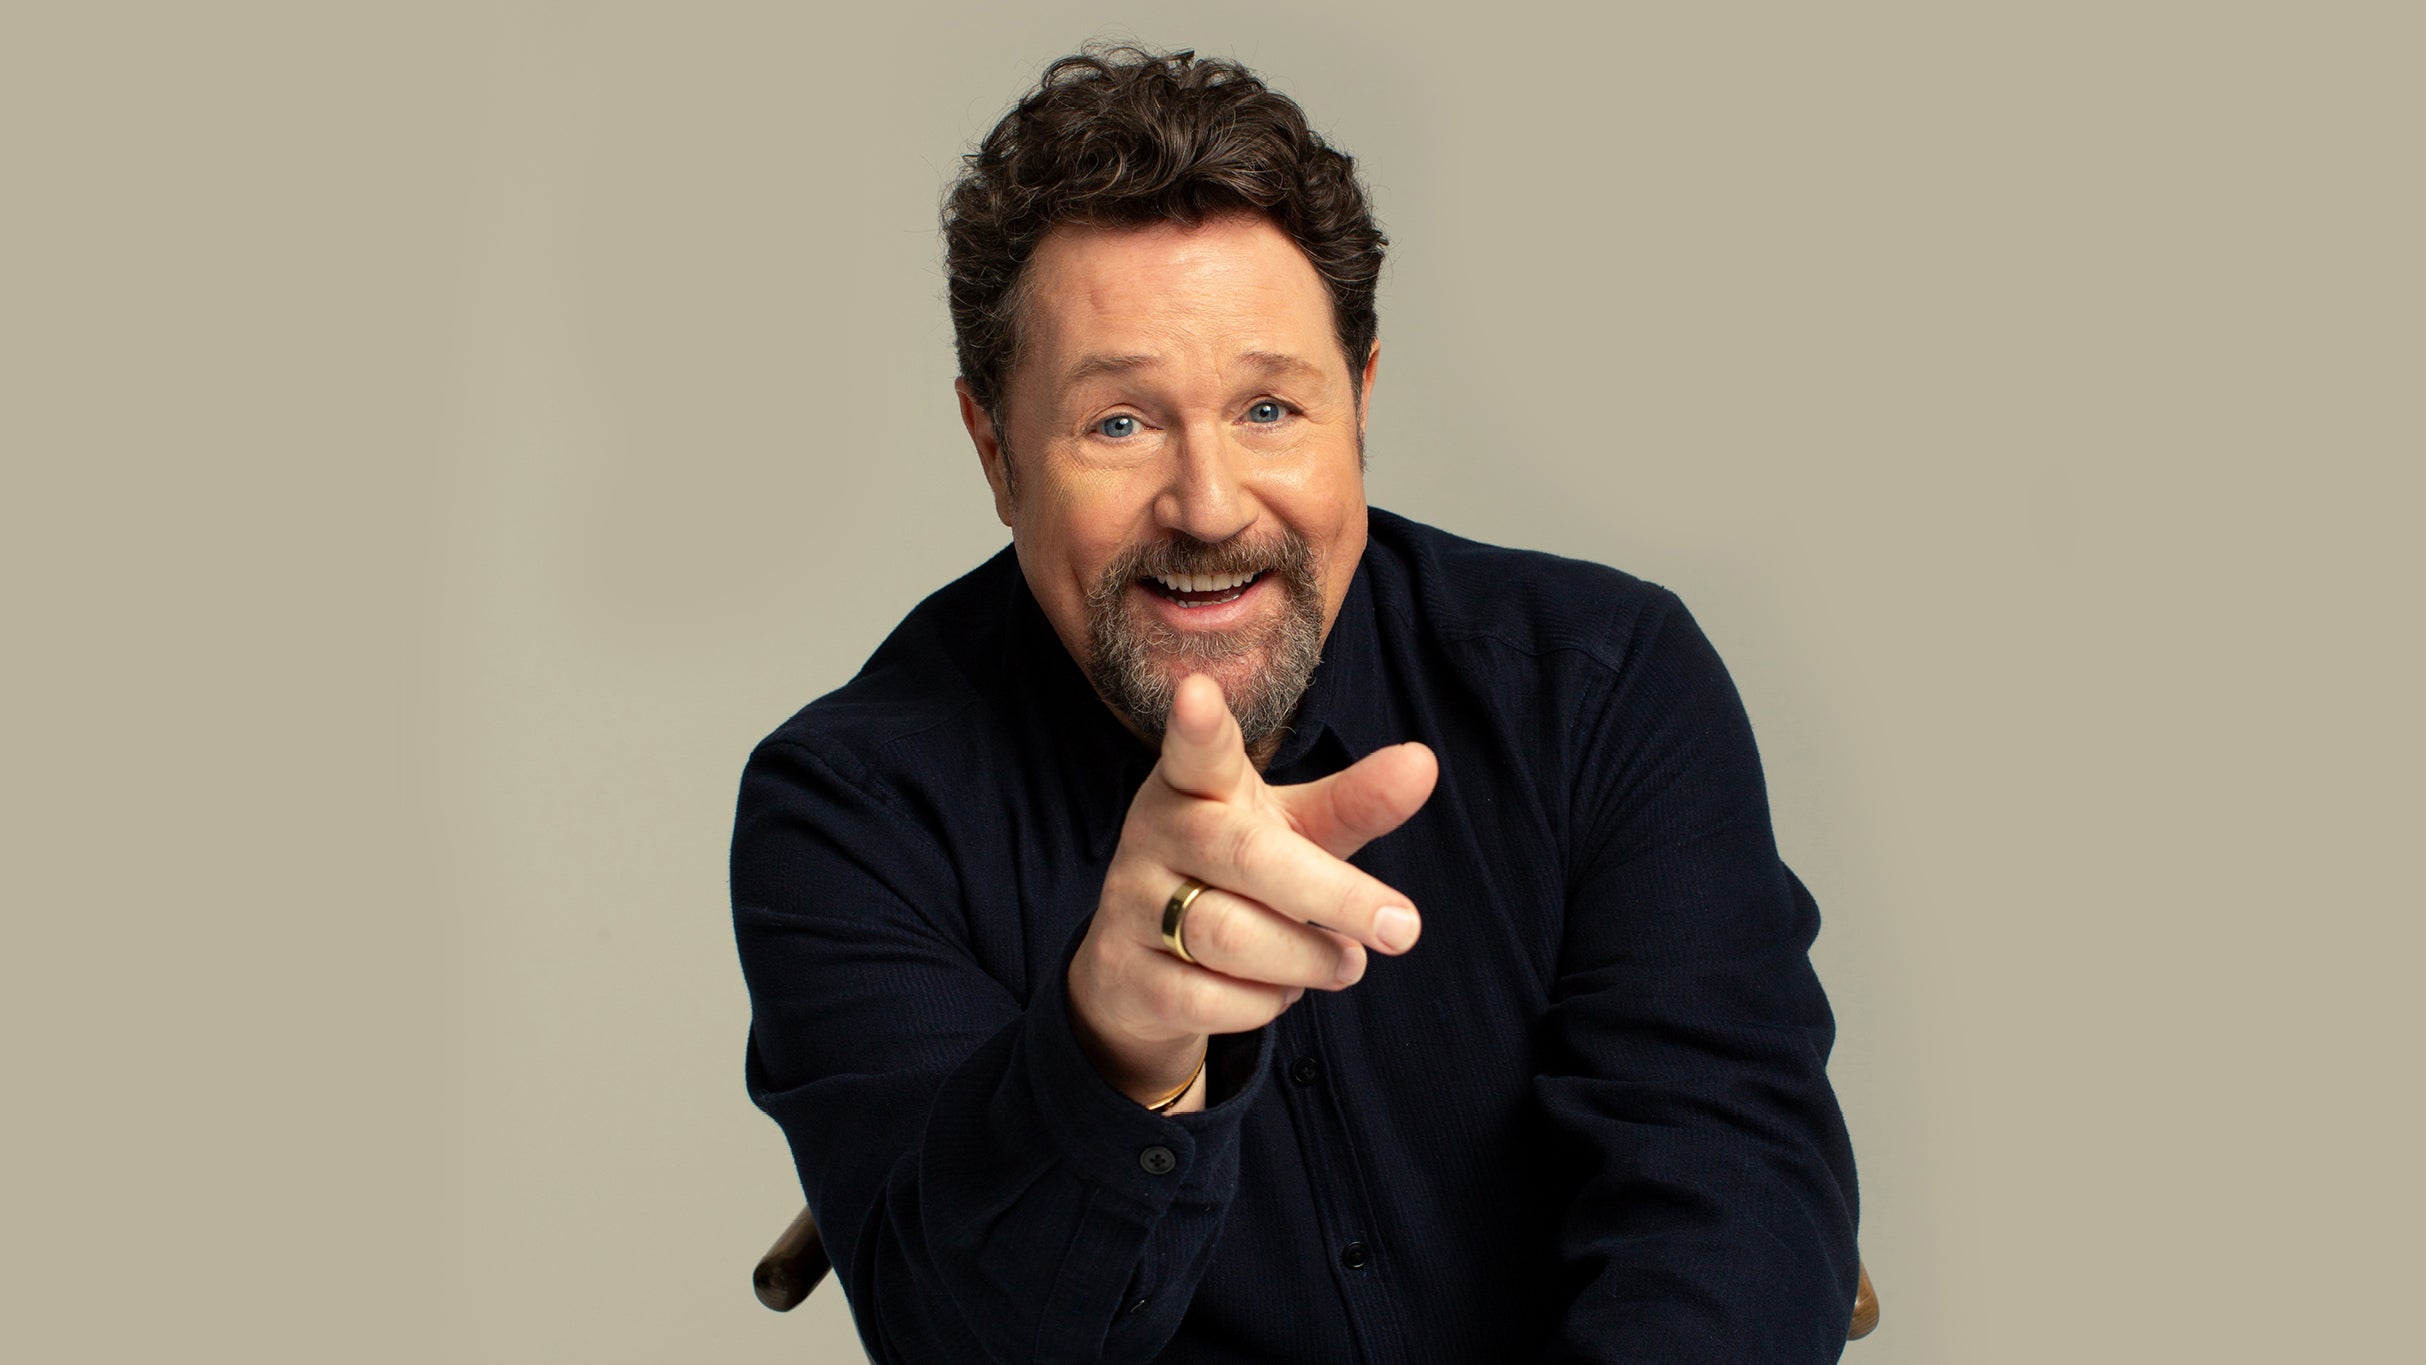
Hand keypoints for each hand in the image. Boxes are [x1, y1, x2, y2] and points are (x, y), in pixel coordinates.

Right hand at [1066, 674, 1438, 1108]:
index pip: (1196, 752)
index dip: (1199, 726)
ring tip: (1344, 963)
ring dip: (1308, 959)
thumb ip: (1354, 803)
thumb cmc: (1235, 877)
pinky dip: (1264, 1003)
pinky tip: (1278, 990)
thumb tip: (1424, 763)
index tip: (1198, 691)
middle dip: (1334, 896)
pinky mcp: (1126, 974)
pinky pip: (1210, 999)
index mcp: (1196, 786)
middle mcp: (1157, 834)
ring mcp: (1132, 904)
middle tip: (1404, 928)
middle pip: (1248, 858)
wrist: (1143, 969)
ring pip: (1231, 937)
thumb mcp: (1293, 832)